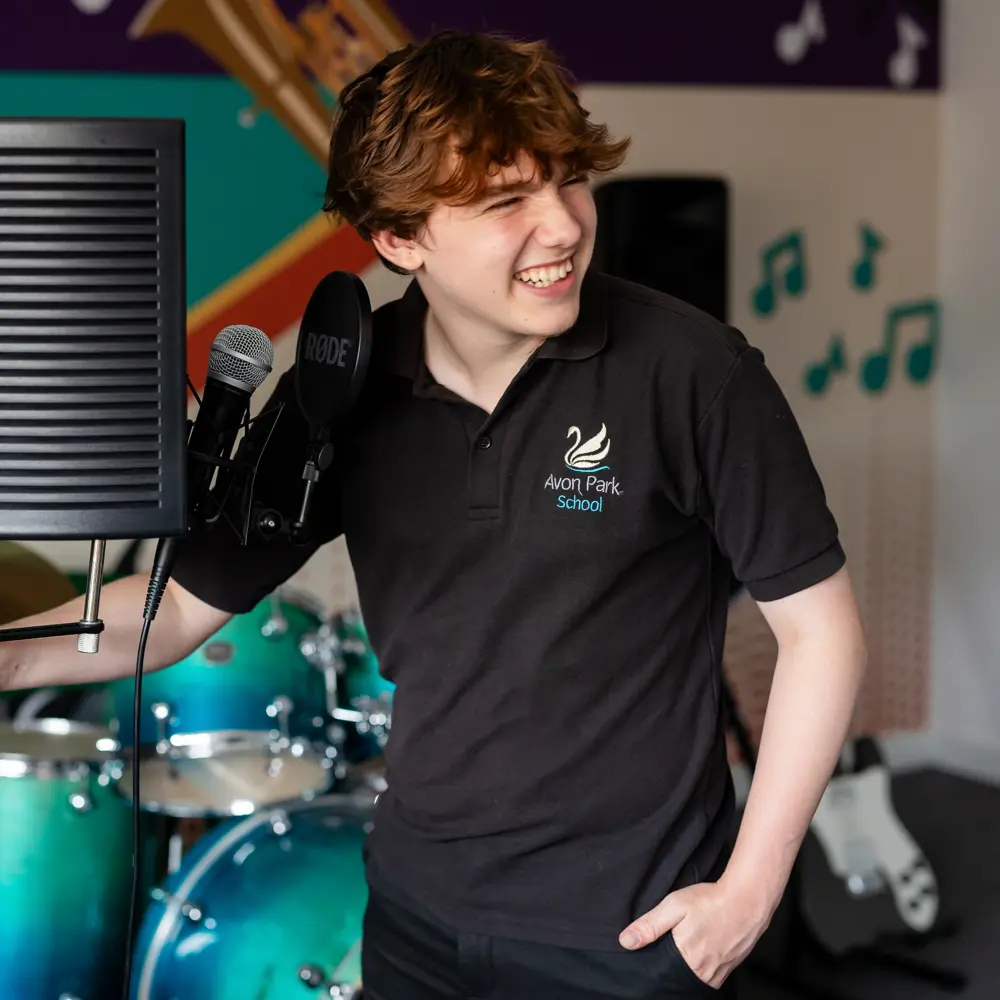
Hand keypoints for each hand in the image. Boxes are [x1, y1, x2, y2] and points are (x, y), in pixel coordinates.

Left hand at [618, 879, 771, 988]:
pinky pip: (710, 977)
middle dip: (670, 967)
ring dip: (686, 968)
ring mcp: (719, 973)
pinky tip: (700, 950)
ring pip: (695, 978)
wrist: (747, 900)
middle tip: (671, 946)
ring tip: (685, 948)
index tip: (653, 953)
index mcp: (687, 959)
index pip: (662, 974)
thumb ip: (650, 925)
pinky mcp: (729, 968)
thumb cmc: (710, 901)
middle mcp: (704, 973)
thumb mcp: (674, 906)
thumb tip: (625, 942)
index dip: (655, 965)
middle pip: (678, 978)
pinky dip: (702, 968)